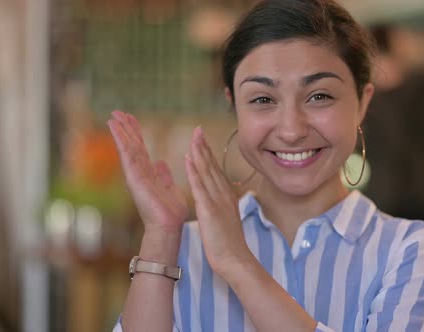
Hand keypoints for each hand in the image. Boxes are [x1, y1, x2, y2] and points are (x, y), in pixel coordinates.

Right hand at [107, 111, 186, 233]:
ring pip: (127, 147)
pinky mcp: (134, 177)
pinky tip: (115, 129)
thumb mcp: (168, 187)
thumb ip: (164, 175)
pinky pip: (126, 154)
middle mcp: (139, 172)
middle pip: (131, 145)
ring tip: (113, 117)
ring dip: (120, 132)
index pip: (140, 148)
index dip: (135, 133)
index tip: (130, 118)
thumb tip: (160, 162)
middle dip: (125, 128)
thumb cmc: (169, 210)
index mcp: (148, 172)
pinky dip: (120, 140)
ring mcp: (135, 174)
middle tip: (117, 112)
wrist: (168, 225)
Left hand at [184, 126, 252, 273]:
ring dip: (199, 153)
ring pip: (206, 172)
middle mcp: (223, 194)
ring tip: (193, 137)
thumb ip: (223, 205)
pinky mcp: (209, 209)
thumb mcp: (227, 219)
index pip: (215, 170)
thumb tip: (220, 198)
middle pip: (212, 166)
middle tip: (198, 129)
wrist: (235, 259)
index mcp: (226, 196)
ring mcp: (217, 201)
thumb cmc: (230, 243)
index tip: (202, 139)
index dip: (208, 153)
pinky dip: (193, 171)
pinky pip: (199, 187)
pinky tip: (188, 159)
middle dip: (204, 147)